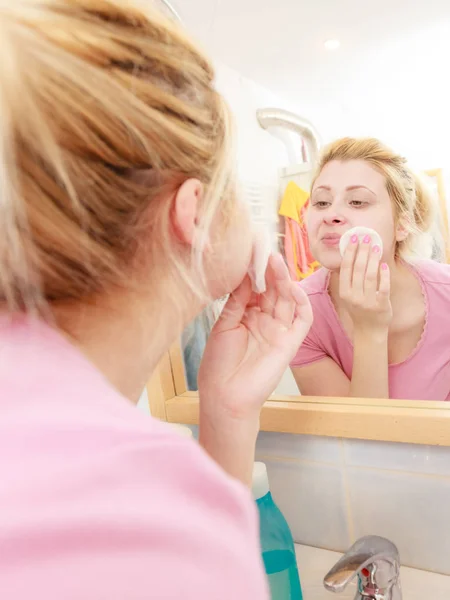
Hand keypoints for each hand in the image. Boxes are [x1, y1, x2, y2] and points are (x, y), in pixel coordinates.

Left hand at [198, 254, 312, 421]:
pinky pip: (303, 319)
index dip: (255, 272)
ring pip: (288, 300)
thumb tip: (243, 274)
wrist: (224, 395)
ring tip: (275, 262)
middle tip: (266, 252)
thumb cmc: (218, 364)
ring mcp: (279, 331)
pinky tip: (291, 287)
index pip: (256, 288)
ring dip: (285, 280)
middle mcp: (264, 321)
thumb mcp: (224, 325)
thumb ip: (237, 300)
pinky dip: (301, 302)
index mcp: (246, 316)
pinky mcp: (291, 343)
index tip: (251, 252)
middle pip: (273, 291)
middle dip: (271, 271)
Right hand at [339, 233, 391, 330]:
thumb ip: (349, 279)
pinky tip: (384, 265)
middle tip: (367, 237)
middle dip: (362, 251)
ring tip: (376, 247)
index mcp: (344, 293)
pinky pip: (383, 287)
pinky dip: (384, 275)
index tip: (354, 238)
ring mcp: (367, 302)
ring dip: (373, 259)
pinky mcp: (381, 305)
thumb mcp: (348, 296)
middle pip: (358, 269)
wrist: (369, 331)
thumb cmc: (359, 310)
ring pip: (370, 276)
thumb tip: (350, 254)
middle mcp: (353, 297)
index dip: (350, 252)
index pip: (346, 268)